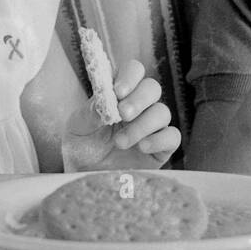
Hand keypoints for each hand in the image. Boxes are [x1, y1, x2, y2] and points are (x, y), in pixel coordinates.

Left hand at [62, 59, 179, 170]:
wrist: (87, 178)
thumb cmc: (82, 148)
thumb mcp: (77, 128)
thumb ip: (89, 112)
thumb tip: (105, 100)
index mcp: (119, 94)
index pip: (133, 71)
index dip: (129, 77)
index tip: (118, 92)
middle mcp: (139, 106)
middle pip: (152, 88)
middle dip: (139, 99)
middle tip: (123, 114)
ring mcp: (152, 126)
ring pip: (162, 112)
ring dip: (142, 125)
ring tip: (120, 143)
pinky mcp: (161, 148)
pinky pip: (173, 136)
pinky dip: (159, 139)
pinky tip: (142, 148)